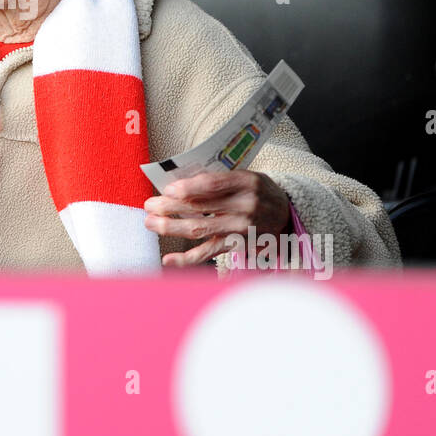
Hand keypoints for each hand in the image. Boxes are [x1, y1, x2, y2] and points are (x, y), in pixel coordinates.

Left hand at [144, 170, 290, 268]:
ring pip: (200, 229)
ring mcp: (241, 228)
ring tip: (150, 223)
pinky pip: (208, 253)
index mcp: (247, 182)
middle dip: (170, 206)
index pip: (213, 184)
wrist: (286, 214)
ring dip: (171, 227)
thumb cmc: (258, 191)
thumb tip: (180, 183)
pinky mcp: (237, 245)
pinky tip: (168, 259)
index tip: (167, 188)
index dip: (188, 187)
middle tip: (149, 205)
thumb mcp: (246, 175)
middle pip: (201, 207)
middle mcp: (245, 206)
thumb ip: (219, 179)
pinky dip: (187, 258)